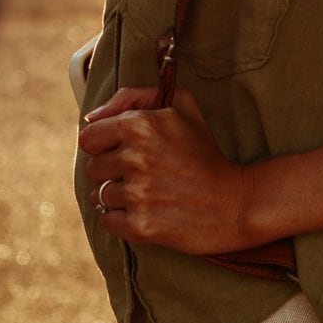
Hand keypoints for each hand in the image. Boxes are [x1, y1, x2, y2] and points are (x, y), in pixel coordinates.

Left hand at [78, 87, 255, 255]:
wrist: (234, 203)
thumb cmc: (205, 152)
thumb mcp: (181, 106)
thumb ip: (132, 97)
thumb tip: (91, 116)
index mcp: (141, 124)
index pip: (89, 137)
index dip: (106, 144)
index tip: (127, 150)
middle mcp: (135, 157)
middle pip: (92, 167)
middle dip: (112, 171)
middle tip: (144, 174)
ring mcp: (137, 194)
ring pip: (99, 195)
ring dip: (118, 196)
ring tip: (148, 194)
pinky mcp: (139, 225)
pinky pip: (106, 220)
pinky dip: (121, 219)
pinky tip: (146, 211)